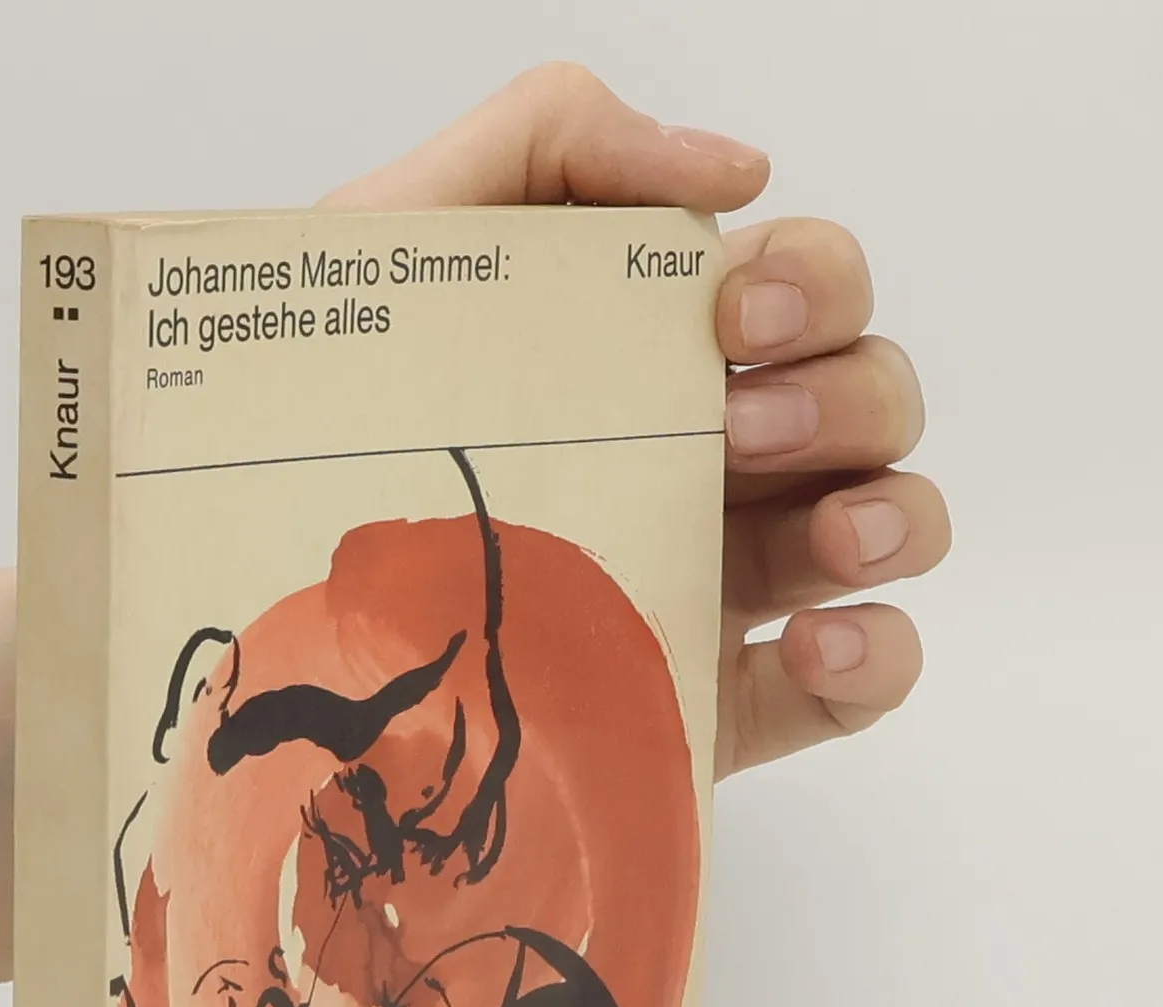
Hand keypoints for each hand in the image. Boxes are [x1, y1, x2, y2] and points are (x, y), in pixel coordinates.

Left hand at [321, 63, 952, 777]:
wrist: (269, 627)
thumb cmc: (322, 417)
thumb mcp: (402, 239)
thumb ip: (545, 143)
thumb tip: (735, 171)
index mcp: (650, 355)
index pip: (800, 289)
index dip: (810, 284)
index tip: (732, 321)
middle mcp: (705, 461)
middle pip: (864, 398)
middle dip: (846, 397)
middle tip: (743, 432)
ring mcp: (720, 583)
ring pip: (884, 526)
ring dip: (893, 516)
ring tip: (826, 543)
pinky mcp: (714, 706)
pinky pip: (857, 681)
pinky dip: (876, 656)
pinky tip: (819, 643)